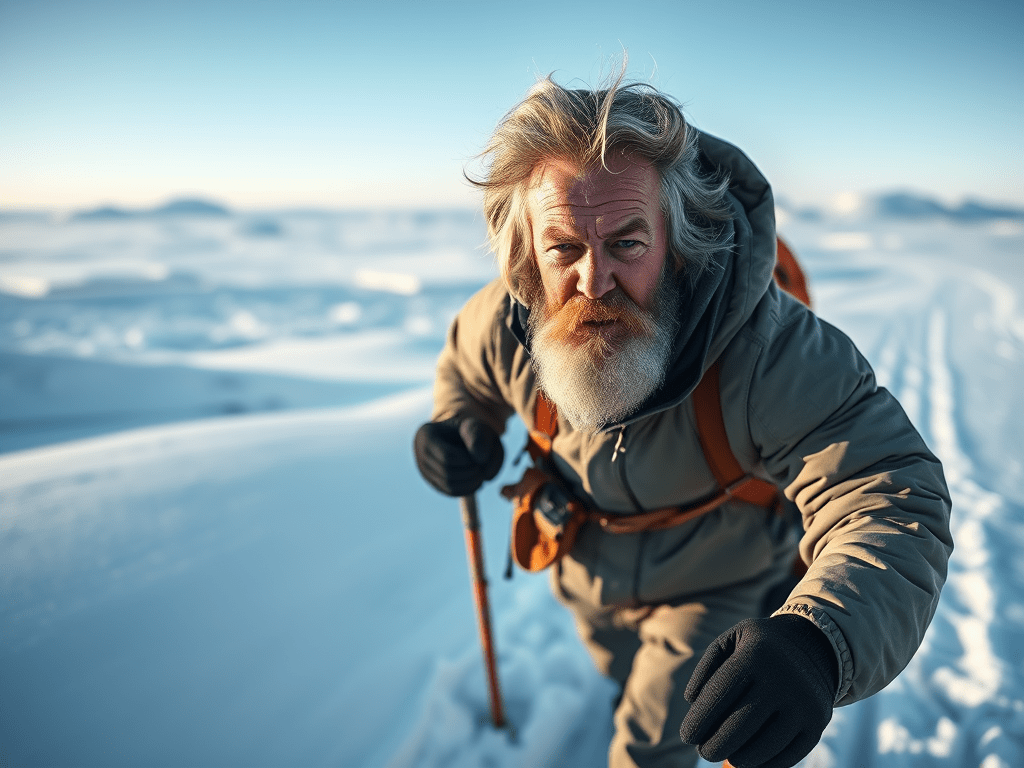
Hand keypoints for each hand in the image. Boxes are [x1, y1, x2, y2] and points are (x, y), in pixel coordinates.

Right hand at [414, 417, 503, 496]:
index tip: (481, 456)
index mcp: (426, 435)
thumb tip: (480, 458)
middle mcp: (420, 453)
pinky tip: (478, 483)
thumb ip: (479, 437)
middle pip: (446, 472)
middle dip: (469, 472)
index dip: (467, 460)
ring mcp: (424, 469)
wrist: (460, 435)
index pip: (447, 456)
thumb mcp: (474, 426)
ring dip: (470, 483)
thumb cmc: (468, 429)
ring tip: (482, 475)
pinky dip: (466, 489)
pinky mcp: (433, 482)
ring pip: (448, 484)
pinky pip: (449, 491)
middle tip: (483, 467)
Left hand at [679, 615, 837, 767]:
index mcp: (756, 654)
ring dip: (738, 758)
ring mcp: (804, 704)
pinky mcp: (818, 724)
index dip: (699, 720)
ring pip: (763, 747)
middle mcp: (783, 679)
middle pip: (739, 726)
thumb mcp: (731, 640)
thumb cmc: (759, 646)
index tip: (687, 735)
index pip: (719, 695)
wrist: (813, 646)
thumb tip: (691, 702)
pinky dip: (764, 764)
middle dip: (714, 745)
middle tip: (704, 751)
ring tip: (726, 753)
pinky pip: (787, 756)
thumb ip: (707, 667)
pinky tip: (748, 759)